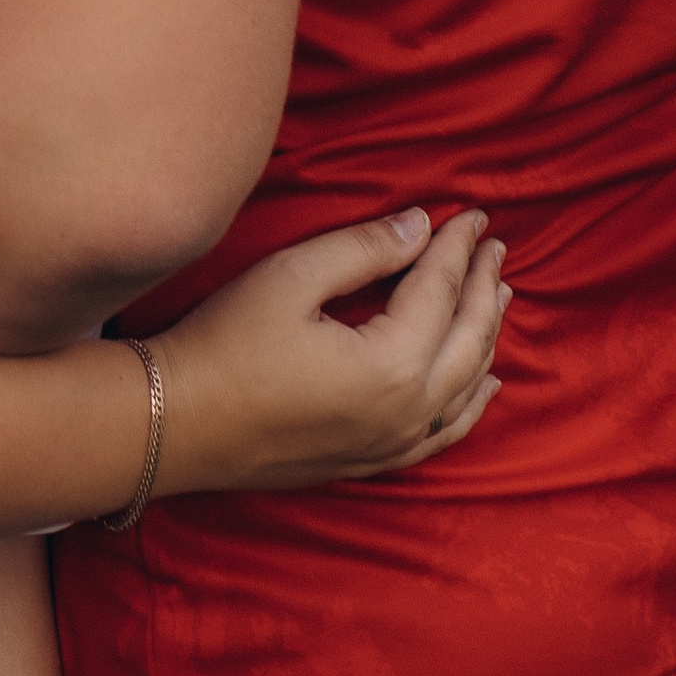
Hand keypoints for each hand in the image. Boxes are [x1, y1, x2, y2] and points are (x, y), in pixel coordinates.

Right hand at [150, 207, 505, 495]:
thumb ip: (363, 248)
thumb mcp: (290, 277)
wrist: (175, 423)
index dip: (458, 246)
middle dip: (483, 286)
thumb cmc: (224, 344)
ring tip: (500, 296)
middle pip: (466, 338)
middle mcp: (406, 411)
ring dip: (486, 337)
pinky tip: (487, 384)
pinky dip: (473, 403)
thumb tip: (420, 226)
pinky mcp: (371, 461)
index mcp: (391, 364)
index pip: (440, 290)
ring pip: (466, 387)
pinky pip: (445, 433)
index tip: (473, 214)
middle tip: (494, 246)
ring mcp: (392, 443)